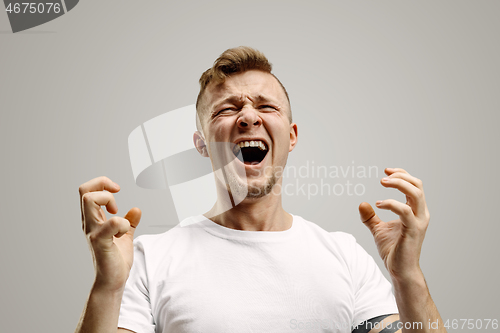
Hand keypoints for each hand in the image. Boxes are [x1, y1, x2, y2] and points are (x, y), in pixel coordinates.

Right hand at [79, 176, 141, 290]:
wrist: (112, 282)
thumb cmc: (115, 260)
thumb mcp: (125, 236)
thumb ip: (129, 222)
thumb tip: (136, 209)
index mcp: (93, 220)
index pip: (87, 191)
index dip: (102, 184)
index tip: (117, 192)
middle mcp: (89, 223)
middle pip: (84, 191)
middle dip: (102, 185)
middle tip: (116, 196)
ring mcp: (93, 232)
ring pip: (89, 200)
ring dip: (108, 200)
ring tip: (118, 215)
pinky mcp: (100, 242)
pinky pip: (110, 223)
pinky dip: (122, 223)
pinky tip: (124, 233)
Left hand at [358, 168, 429, 280]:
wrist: (400, 270)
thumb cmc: (393, 250)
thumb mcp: (378, 229)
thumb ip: (370, 217)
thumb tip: (361, 203)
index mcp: (415, 211)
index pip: (414, 185)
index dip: (401, 175)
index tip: (386, 171)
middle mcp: (420, 214)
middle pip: (417, 185)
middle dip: (401, 177)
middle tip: (383, 177)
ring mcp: (418, 222)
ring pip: (416, 194)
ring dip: (399, 185)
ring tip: (382, 183)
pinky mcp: (412, 231)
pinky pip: (405, 211)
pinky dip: (391, 203)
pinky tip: (378, 204)